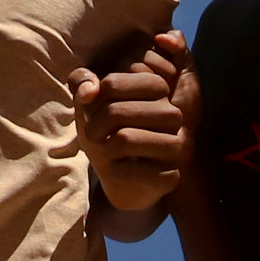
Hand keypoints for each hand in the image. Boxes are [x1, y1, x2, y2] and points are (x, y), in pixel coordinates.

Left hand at [74, 31, 190, 212]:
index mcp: (157, 87)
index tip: (94, 114)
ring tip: (111, 152)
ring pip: (124, 139)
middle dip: (94, 127)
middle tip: (95, 137)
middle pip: (115, 112)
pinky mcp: (171, 175)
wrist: (121, 178)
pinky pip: (129, 171)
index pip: (111, 84)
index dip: (92, 102)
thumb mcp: (89, 104)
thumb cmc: (107, 134)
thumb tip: (88, 91)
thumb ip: (82, 82)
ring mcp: (177, 145)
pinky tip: (122, 171)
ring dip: (106, 149)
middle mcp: (173, 114)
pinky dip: (114, 172)